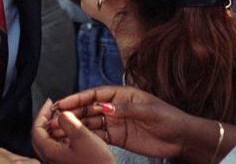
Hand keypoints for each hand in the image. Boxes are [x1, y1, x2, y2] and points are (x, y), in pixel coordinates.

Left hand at [32, 99, 115, 163]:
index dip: (42, 113)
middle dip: (46, 120)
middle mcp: (50, 160)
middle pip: (40, 136)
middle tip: (54, 110)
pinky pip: (57, 149)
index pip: (36, 129)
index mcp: (50, 152)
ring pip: (49, 142)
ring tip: (65, 120)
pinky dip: (61, 137)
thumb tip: (61, 114)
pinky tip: (72, 135)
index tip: (49, 103)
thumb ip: (68, 121)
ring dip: (54, 129)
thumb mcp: (82, 136)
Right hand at [49, 86, 202, 160]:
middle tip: (54, 119)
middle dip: (71, 113)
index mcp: (123, 94)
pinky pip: (98, 136)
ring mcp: (116, 122)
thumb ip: (125, 109)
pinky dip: (85, 138)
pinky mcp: (118, 137)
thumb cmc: (169, 119)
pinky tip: (74, 140)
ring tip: (59, 131)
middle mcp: (116, 106)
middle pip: (89, 108)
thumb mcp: (149, 111)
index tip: (62, 103)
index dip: (78, 98)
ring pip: (90, 123)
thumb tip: (104, 107)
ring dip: (75, 126)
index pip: (95, 94)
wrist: (182, 139)